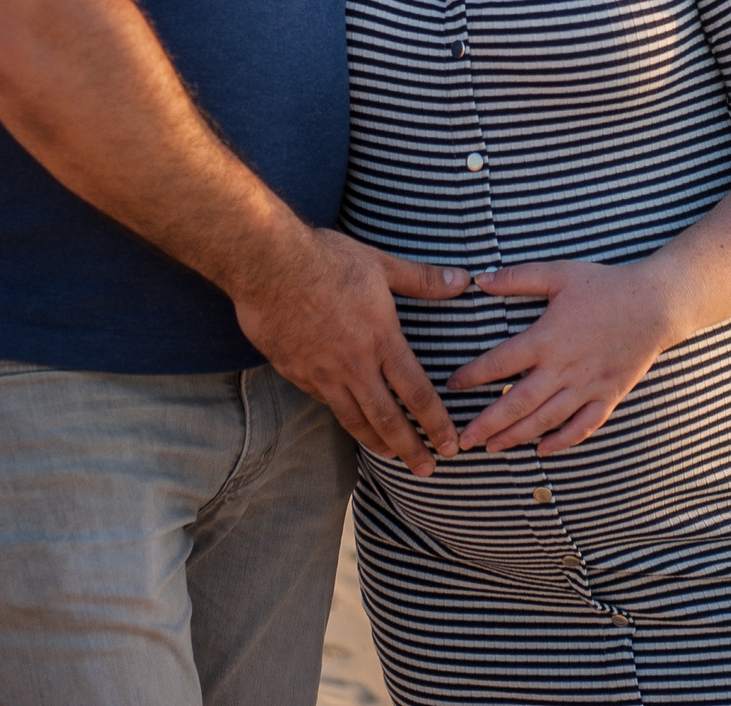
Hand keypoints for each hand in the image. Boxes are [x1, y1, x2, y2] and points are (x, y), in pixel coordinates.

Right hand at [231, 230, 469, 476]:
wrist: (268, 265)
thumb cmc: (325, 259)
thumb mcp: (379, 264)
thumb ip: (422, 279)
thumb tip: (462, 280)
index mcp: (381, 339)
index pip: (417, 393)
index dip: (437, 424)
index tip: (450, 445)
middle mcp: (355, 365)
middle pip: (388, 419)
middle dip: (410, 449)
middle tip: (427, 470)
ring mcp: (322, 373)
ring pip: (354, 419)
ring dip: (376, 442)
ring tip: (391, 456)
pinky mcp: (295, 372)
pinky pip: (323, 401)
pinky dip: (341, 415)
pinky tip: (348, 419)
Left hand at [450, 261, 681, 456]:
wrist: (656, 304)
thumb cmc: (605, 285)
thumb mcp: (558, 273)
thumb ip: (517, 277)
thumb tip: (478, 279)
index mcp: (546, 338)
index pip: (499, 364)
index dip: (473, 377)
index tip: (452, 386)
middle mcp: (563, 368)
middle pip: (518, 404)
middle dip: (487, 424)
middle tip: (463, 440)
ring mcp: (587, 386)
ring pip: (546, 420)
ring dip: (517, 437)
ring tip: (493, 448)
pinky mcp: (608, 395)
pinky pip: (583, 427)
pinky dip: (562, 442)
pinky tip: (542, 450)